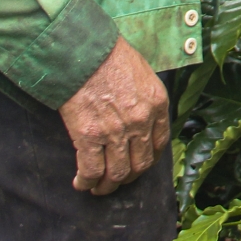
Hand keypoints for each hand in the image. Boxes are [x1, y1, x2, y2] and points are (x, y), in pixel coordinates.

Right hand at [59, 37, 168, 195]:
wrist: (83, 52)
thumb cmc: (110, 57)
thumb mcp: (143, 75)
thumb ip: (145, 101)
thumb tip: (140, 121)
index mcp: (157, 104)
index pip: (159, 144)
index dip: (148, 160)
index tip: (139, 165)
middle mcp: (140, 122)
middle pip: (139, 165)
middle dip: (128, 178)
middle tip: (117, 181)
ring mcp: (115, 132)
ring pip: (117, 174)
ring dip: (107, 186)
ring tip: (98, 187)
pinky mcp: (89, 136)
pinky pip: (91, 170)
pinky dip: (86, 182)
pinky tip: (81, 183)